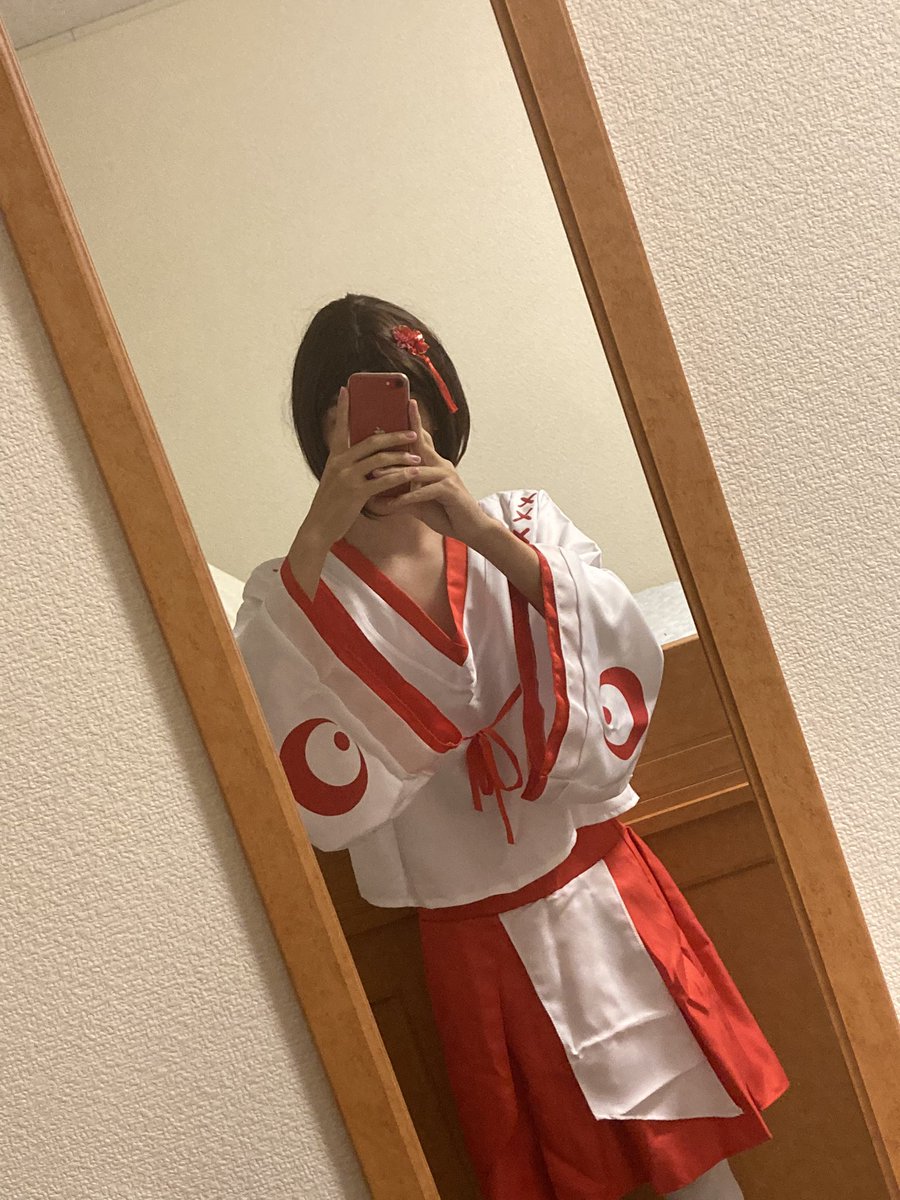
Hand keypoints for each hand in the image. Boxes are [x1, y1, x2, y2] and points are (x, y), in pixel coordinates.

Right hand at [298, 386, 423, 549]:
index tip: (346, 389)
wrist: (318, 527)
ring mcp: (347, 476)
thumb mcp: (335, 479)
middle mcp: (340, 462)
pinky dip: (401, 476)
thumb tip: (368, 455)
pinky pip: (384, 480)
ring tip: (418, 456)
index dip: (344, 407)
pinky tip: (413, 474)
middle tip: (413, 432)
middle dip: (395, 435)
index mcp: (335, 457)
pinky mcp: (356, 492)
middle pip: (371, 440)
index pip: (340, 427)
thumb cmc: (331, 505)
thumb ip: (348, 465)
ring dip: (402, 456)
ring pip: (380, 459)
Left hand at [366, 398, 493, 545]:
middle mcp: (441, 464)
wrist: (471, 528)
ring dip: (394, 473)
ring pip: (416, 470)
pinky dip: (407, 498)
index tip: (400, 406)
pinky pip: (424, 492)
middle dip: (404, 431)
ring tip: (375, 474)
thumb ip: (399, 498)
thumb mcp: (418, 503)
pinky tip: (392, 504)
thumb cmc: (445, 513)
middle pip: (420, 444)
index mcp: (434, 463)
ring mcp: (447, 476)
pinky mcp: (450, 491)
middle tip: (382, 424)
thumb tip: (376, 500)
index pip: (421, 439)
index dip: (411, 422)